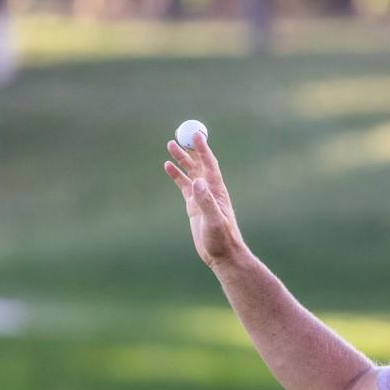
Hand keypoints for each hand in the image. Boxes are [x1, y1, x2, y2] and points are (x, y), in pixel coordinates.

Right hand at [164, 132, 246, 267]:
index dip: (203, 149)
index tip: (196, 134)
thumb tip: (198, 182)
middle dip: (189, 149)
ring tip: (169, 145)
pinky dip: (176, 175)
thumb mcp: (214, 221)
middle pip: (199, 164)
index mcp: (217, 191)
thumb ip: (206, 202)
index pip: (210, 164)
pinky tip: (168, 166)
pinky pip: (184, 186)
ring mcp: (202, 197)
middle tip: (177, 136)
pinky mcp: (194, 206)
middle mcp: (210, 191)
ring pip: (190, 173)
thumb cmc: (222, 239)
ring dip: (181, 159)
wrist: (222, 255)